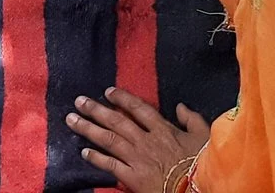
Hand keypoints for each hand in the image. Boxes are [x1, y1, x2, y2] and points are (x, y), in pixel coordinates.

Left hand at [67, 88, 210, 192]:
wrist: (197, 189)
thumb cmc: (203, 163)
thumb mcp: (203, 136)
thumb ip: (191, 119)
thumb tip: (180, 106)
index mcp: (163, 129)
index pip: (138, 108)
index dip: (122, 98)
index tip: (107, 91)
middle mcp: (146, 140)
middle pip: (116, 120)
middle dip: (95, 110)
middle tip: (78, 101)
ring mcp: (138, 159)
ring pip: (108, 139)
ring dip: (88, 129)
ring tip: (71, 120)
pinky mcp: (133, 177)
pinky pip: (110, 165)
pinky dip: (96, 158)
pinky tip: (83, 153)